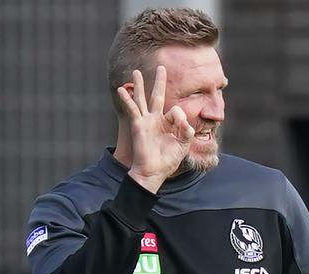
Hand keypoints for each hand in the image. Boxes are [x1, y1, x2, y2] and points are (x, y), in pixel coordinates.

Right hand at [117, 66, 194, 192]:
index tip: (182, 129)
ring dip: (139, 85)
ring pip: (142, 99)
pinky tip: (121, 89)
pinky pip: (132, 109)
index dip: (181, 118)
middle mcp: (155, 120)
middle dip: (160, 82)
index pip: (176, 111)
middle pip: (157, 96)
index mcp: (167, 124)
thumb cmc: (167, 161)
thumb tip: (183, 119)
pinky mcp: (138, 125)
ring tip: (136, 72)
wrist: (154, 171)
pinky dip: (126, 99)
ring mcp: (146, 121)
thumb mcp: (183, 145)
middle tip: (161, 67)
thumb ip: (187, 131)